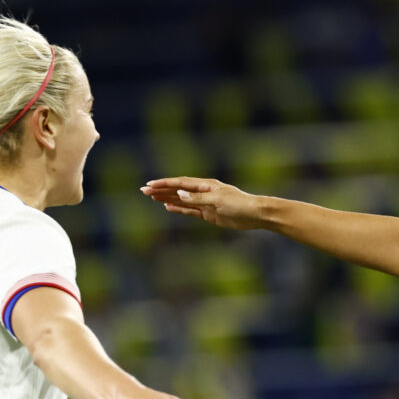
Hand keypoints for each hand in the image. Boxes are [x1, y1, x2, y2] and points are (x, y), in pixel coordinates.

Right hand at [142, 177, 262, 229]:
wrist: (255, 214)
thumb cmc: (239, 204)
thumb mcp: (218, 201)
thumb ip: (197, 199)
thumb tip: (179, 194)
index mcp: (206, 185)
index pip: (180, 183)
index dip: (164, 184)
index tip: (150, 185)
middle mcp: (204, 192)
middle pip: (178, 190)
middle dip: (161, 190)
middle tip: (144, 191)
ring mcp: (205, 203)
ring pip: (181, 200)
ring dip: (167, 198)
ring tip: (152, 197)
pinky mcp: (209, 214)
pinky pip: (189, 210)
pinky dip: (178, 208)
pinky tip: (168, 207)